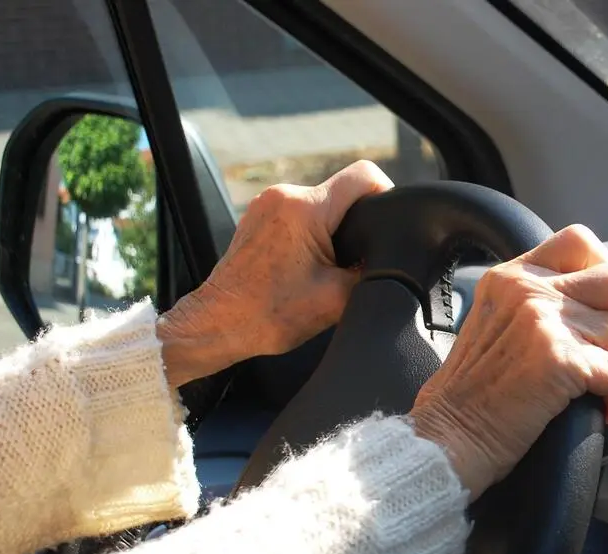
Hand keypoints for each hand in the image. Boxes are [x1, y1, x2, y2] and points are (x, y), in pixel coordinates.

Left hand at [157, 160, 393, 387]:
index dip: (387, 194)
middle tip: (356, 259)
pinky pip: (300, 214)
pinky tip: (308, 265)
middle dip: (358, 223)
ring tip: (330, 266)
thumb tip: (388, 261)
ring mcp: (268, 204)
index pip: (364, 176)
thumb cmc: (267, 315)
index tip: (389, 222)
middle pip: (342, 192)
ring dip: (333, 231)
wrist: (218, 324)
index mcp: (304, 209)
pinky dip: (312, 235)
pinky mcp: (259, 216)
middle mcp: (284, 196)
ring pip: (321, 204)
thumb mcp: (337, 299)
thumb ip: (371, 272)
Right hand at [411, 224, 607, 498]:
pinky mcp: (560, 360)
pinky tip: (606, 409)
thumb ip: (533, 304)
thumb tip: (591, 307)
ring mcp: (543, 321)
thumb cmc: (469, 397)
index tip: (607, 308)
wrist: (446, 439)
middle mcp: (527, 290)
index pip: (579, 241)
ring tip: (606, 388)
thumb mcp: (492, 324)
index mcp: (509, 277)